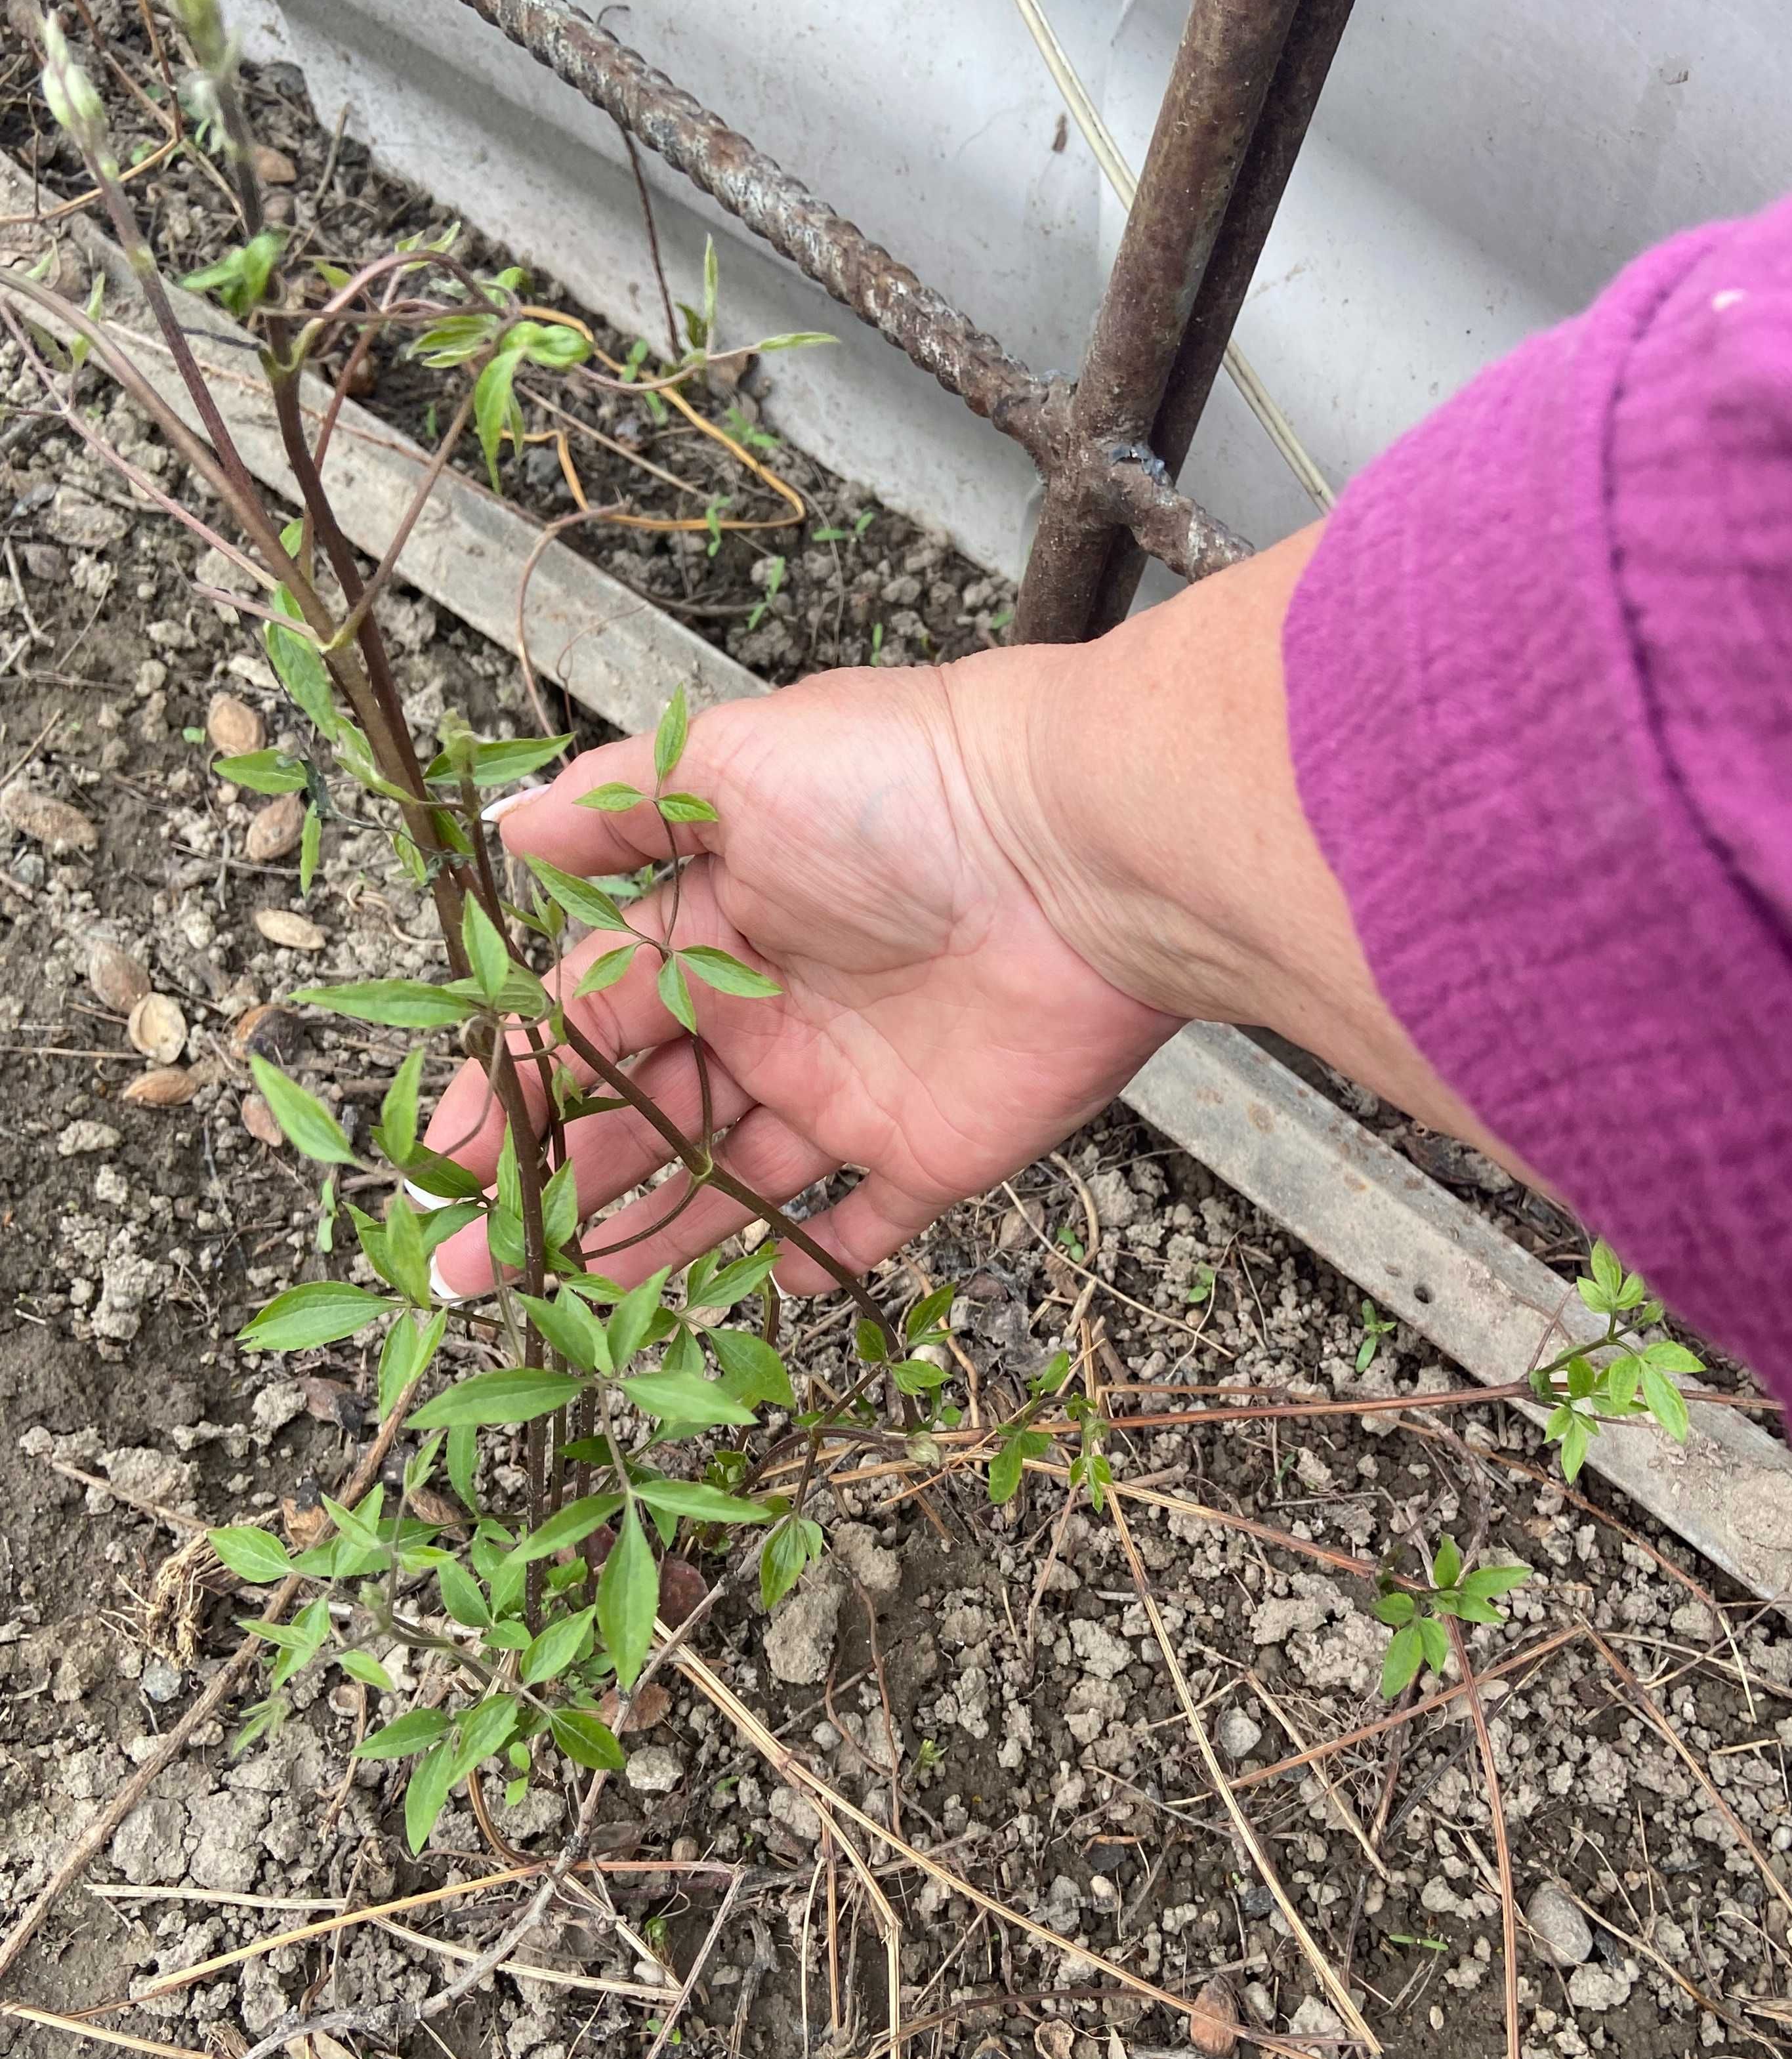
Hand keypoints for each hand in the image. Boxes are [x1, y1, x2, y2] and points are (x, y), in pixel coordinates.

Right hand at [425, 660, 1177, 1297]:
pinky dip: (818, 1257)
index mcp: (716, 930)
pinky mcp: (932, 1152)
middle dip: (551, 1183)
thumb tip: (511, 832)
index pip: (590, 1020)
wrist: (1077, 850)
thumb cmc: (902, 788)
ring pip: (727, 1179)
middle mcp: (772, 1014)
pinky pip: (866, 1221)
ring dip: (648, 1234)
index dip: (516, 1086)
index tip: (447, 1154)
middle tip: (466, 1261)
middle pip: (642, 1115)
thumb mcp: (737, 763)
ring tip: (565, 1295)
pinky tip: (758, 1289)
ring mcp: (849, 1089)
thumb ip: (624, 805)